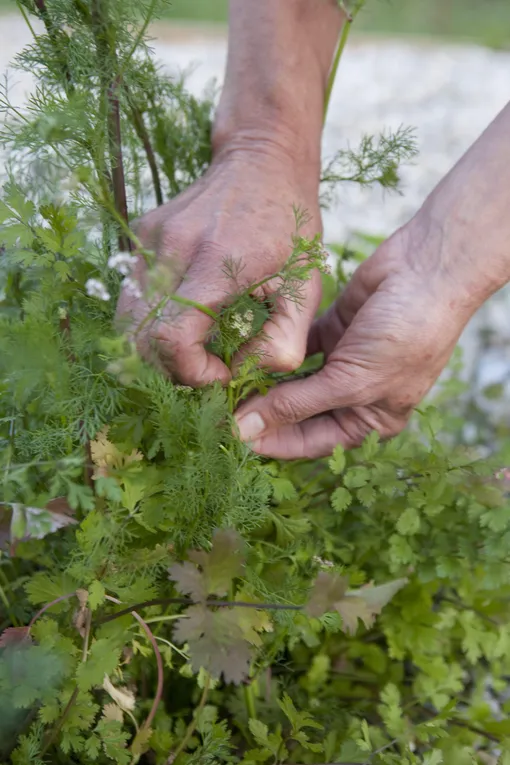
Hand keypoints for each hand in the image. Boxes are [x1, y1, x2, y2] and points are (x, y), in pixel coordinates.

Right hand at [117, 146, 321, 386]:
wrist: (263, 158)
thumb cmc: (291, 224)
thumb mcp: (306, 285)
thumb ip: (282, 342)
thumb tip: (242, 376)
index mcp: (216, 263)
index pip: (170, 339)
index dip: (191, 373)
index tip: (222, 373)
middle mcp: (172, 248)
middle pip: (138, 337)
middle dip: (170, 368)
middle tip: (206, 367)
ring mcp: (150, 239)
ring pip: (126, 320)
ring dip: (155, 348)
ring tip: (194, 348)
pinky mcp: (142, 235)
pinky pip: (132, 296)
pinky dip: (150, 321)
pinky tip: (185, 319)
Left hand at [234, 218, 479, 458]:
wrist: (429, 269)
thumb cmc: (405, 335)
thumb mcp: (351, 381)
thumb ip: (296, 406)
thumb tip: (246, 431)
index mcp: (369, 421)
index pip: (311, 443)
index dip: (272, 442)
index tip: (233, 435)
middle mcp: (353, 395)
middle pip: (297, 414)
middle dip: (264, 412)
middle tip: (222, 408)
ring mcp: (341, 362)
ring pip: (292, 381)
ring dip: (265, 383)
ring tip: (228, 384)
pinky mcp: (331, 330)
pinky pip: (296, 347)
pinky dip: (275, 350)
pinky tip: (246, 354)